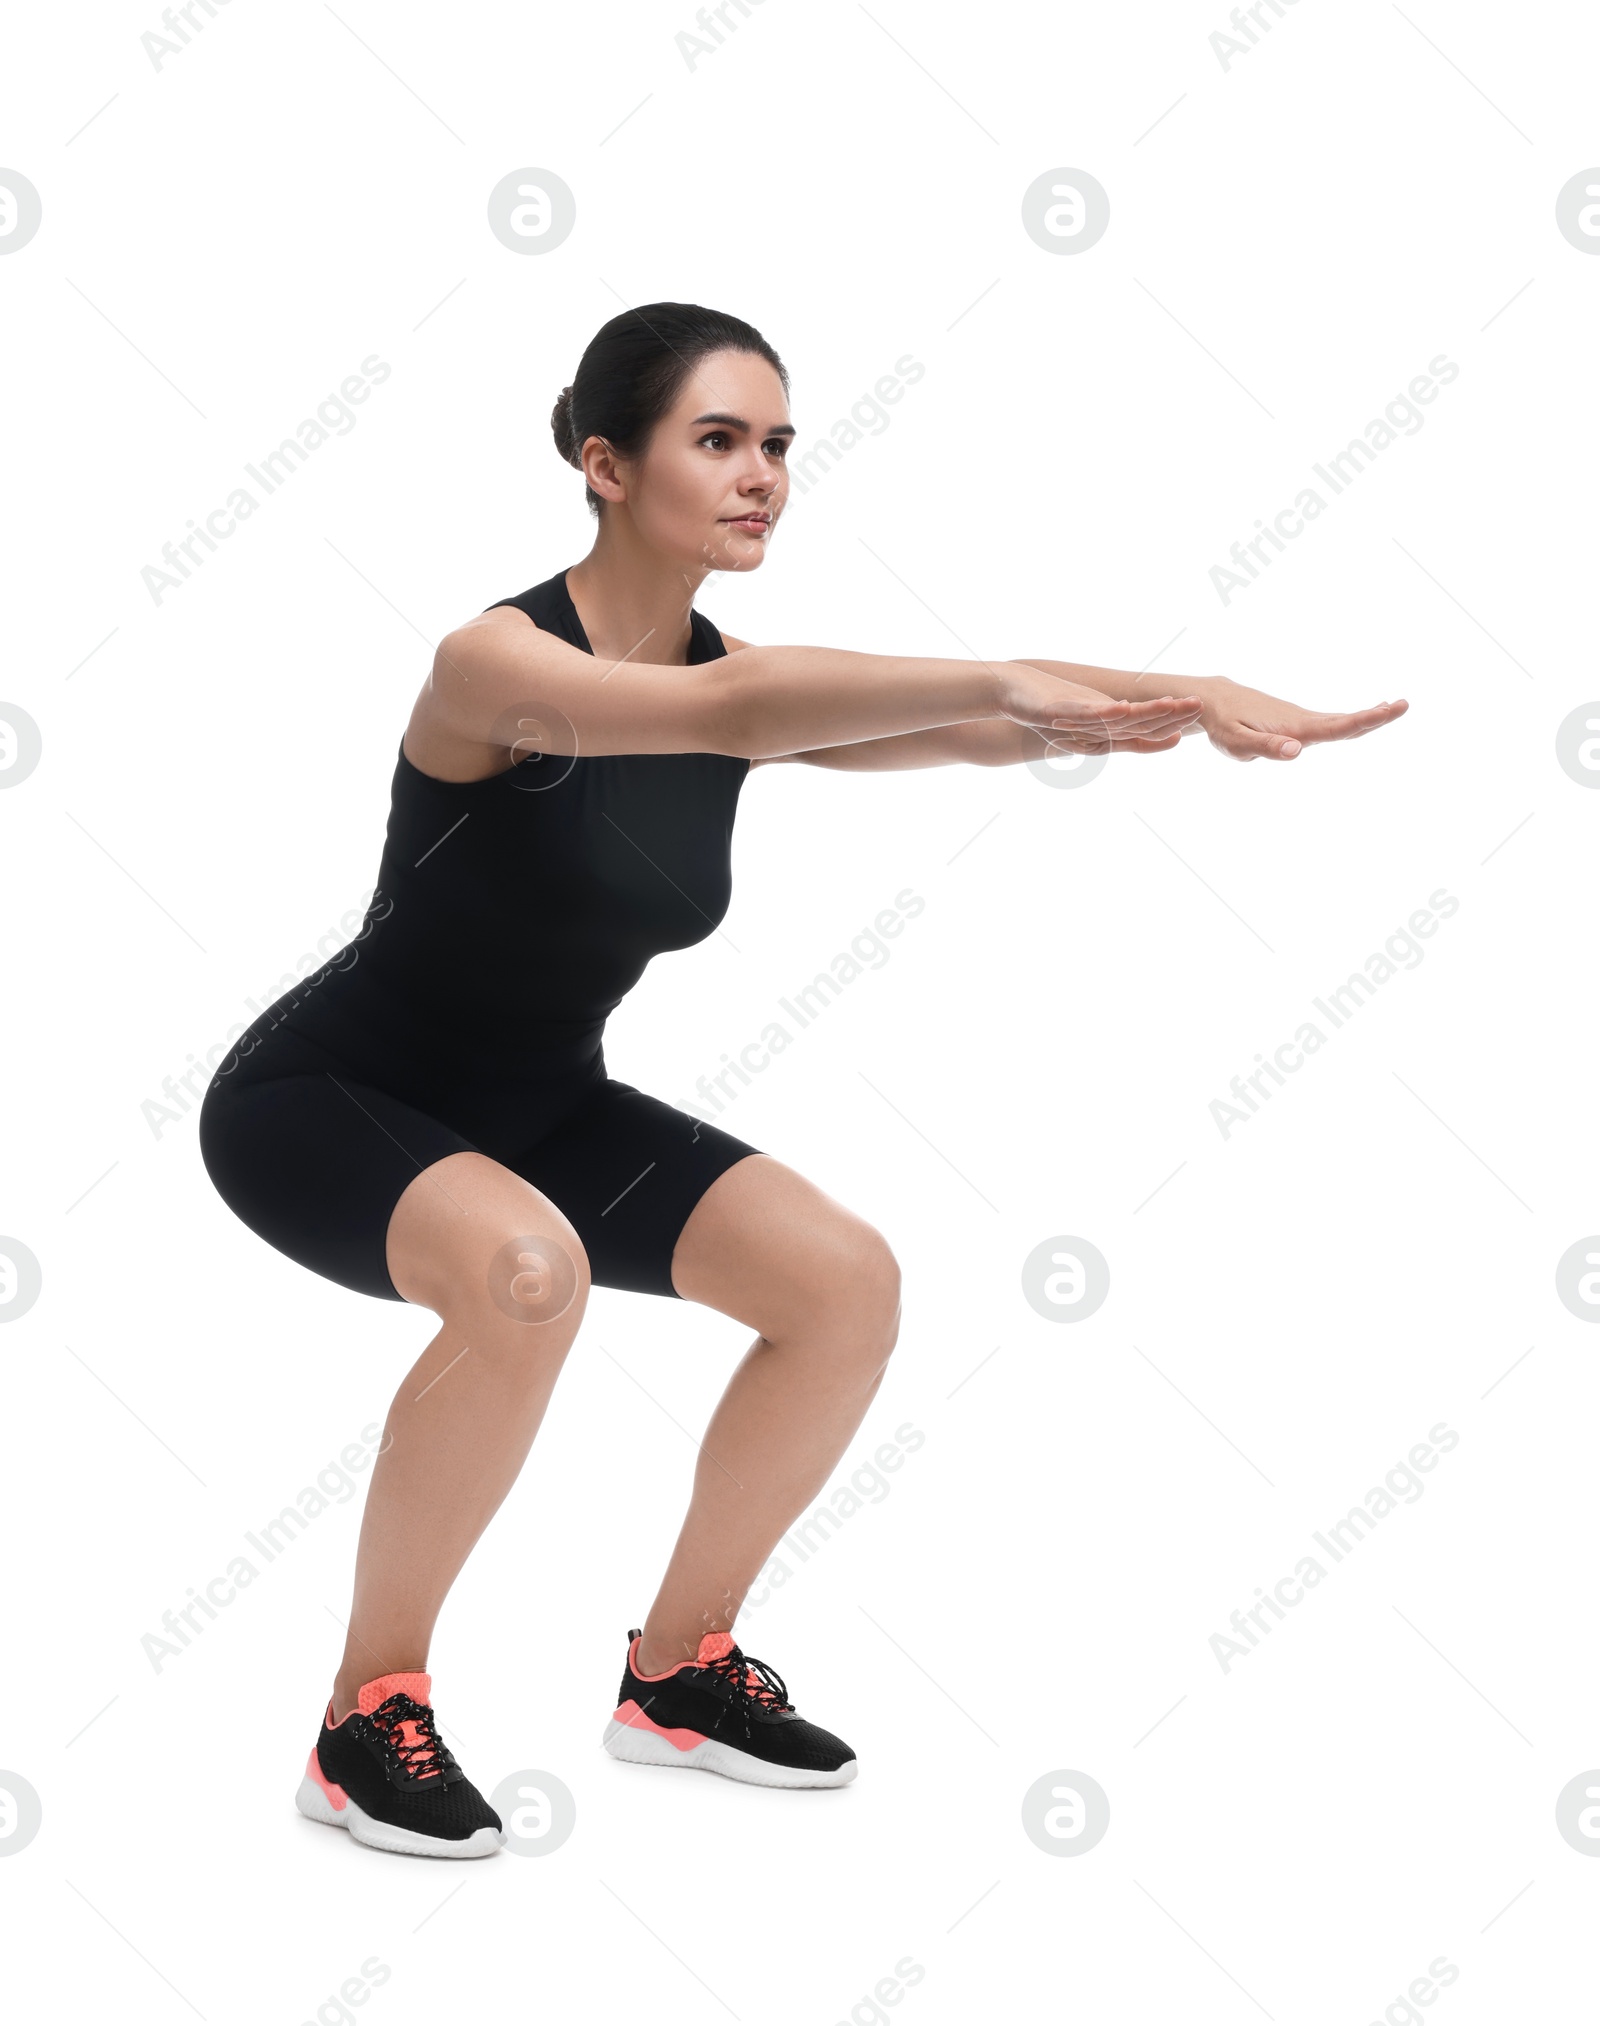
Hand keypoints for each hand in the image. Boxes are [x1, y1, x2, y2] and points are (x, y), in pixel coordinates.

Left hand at [994, 662, 1204, 754]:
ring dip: (1149, 714)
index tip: (1195, 716)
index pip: (1142, 731)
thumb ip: (1102, 714)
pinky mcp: (1060, 715)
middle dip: (1171, 717)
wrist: (1010, 696)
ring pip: (1120, 722)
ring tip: (1175, 703)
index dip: (1167, 726)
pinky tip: (1124, 708)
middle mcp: (1094, 731)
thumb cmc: (1043, 704)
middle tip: (1200, 706)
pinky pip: (1087, 716)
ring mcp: (1078, 724)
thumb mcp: (1079, 709)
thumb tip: (1125, 709)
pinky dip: (1106, 714)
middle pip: (1140, 726)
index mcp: (1103, 730)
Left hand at [1184, 675, 1407, 760]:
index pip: (1335, 727)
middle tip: (1405, 705)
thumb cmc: (1222, 724)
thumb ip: (1266, 746)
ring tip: (1394, 707)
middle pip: (1344, 721)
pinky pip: (1328, 721)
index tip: (1390, 708)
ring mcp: (1300, 720)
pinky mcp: (1295, 721)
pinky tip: (1363, 717)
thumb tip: (1297, 751)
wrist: (1212, 700)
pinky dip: (1350, 720)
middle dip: (1375, 716)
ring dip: (1367, 717)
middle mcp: (1301, 721)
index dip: (1364, 720)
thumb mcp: (1236, 742)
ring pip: (1339, 721)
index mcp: (1292, 728)